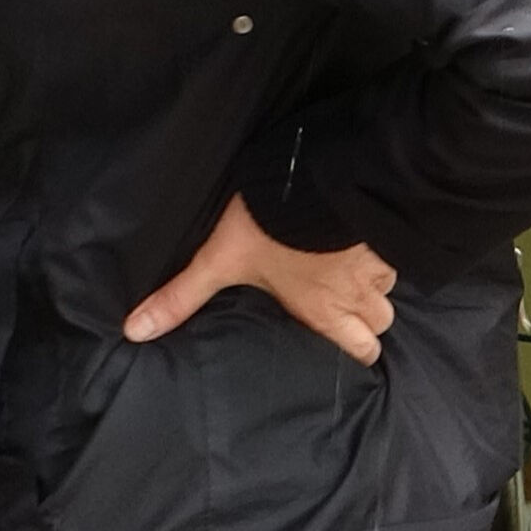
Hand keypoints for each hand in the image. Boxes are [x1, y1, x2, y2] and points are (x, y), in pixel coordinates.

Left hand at [124, 195, 397, 365]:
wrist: (316, 178)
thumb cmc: (269, 226)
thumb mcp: (219, 261)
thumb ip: (181, 297)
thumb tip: (136, 331)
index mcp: (323, 311)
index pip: (361, 351)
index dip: (352, 349)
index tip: (334, 342)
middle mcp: (358, 295)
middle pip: (380, 325)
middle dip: (365, 320)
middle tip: (338, 306)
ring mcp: (378, 263)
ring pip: (387, 290)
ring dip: (370, 284)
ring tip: (342, 272)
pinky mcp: (388, 233)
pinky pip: (394, 256)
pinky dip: (378, 253)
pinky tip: (355, 241)